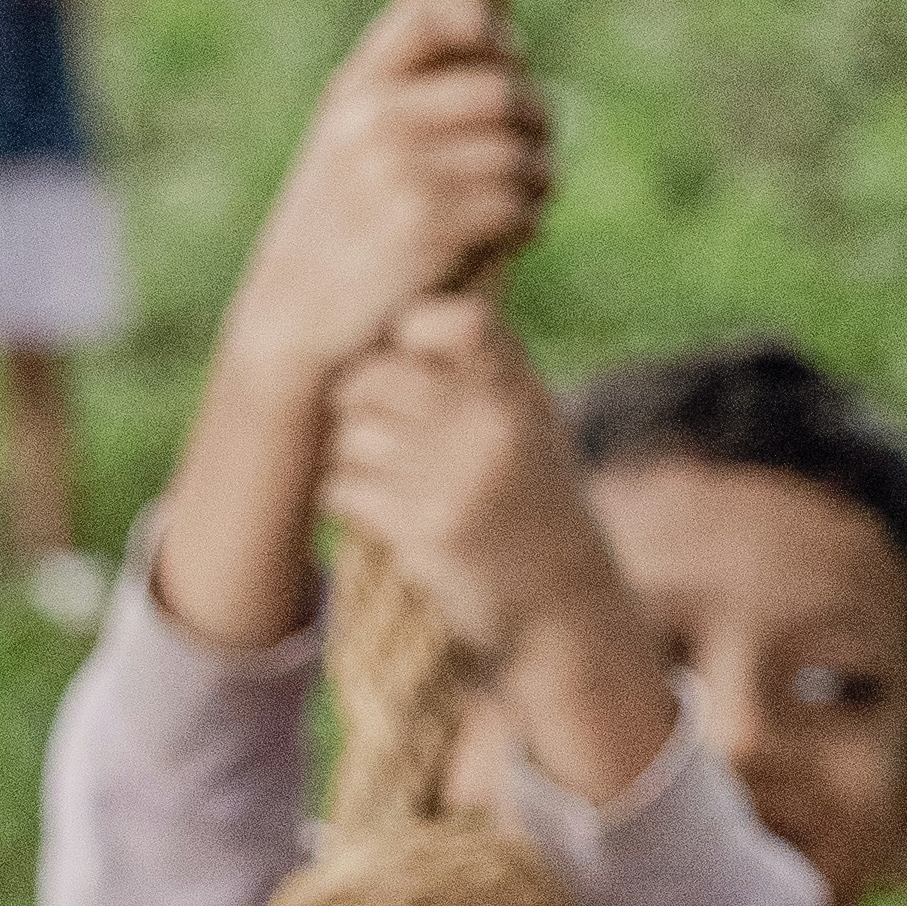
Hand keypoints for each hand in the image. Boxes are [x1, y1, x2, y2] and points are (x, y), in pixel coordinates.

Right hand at [220, 0, 550, 402]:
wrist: (291, 314)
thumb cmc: (335, 229)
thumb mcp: (343, 146)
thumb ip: (396, 100)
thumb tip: (498, 63)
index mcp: (354, 90)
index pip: (429, 18)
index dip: (487, 31)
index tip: (512, 58)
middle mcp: (374, 120)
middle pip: (499, 90)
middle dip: (538, 117)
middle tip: (543, 142)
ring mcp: (399, 171)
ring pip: (517, 154)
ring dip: (543, 175)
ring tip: (538, 193)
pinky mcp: (425, 226)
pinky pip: (514, 206)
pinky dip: (530, 219)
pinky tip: (522, 230)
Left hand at [328, 300, 680, 803]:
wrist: (563, 604)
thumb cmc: (532, 498)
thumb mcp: (526, 418)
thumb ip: (475, 365)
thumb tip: (391, 301)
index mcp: (517, 386)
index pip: (444, 317)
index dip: (407, 329)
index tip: (405, 356)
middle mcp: (491, 423)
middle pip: (372, 375)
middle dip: (359, 399)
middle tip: (376, 423)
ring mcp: (458, 477)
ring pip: (350, 434)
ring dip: (352, 456)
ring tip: (390, 477)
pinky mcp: (426, 530)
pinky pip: (343, 488)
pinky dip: (349, 501)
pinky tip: (385, 515)